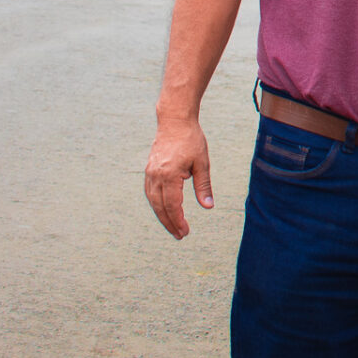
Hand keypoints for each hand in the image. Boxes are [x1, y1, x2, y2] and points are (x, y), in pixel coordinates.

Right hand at [144, 116, 213, 239]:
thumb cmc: (191, 140)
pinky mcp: (149, 170)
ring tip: (173, 227)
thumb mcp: (202, 163)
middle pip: (160, 207)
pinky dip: (156, 204)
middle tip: (179, 235)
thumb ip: (203, 186)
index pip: (173, 206)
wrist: (174, 121)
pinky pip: (150, 193)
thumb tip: (208, 206)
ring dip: (162, 216)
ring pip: (153, 201)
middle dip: (169, 223)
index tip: (185, 232)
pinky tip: (164, 210)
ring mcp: (150, 173)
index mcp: (169, 175)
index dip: (178, 221)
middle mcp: (156, 176)